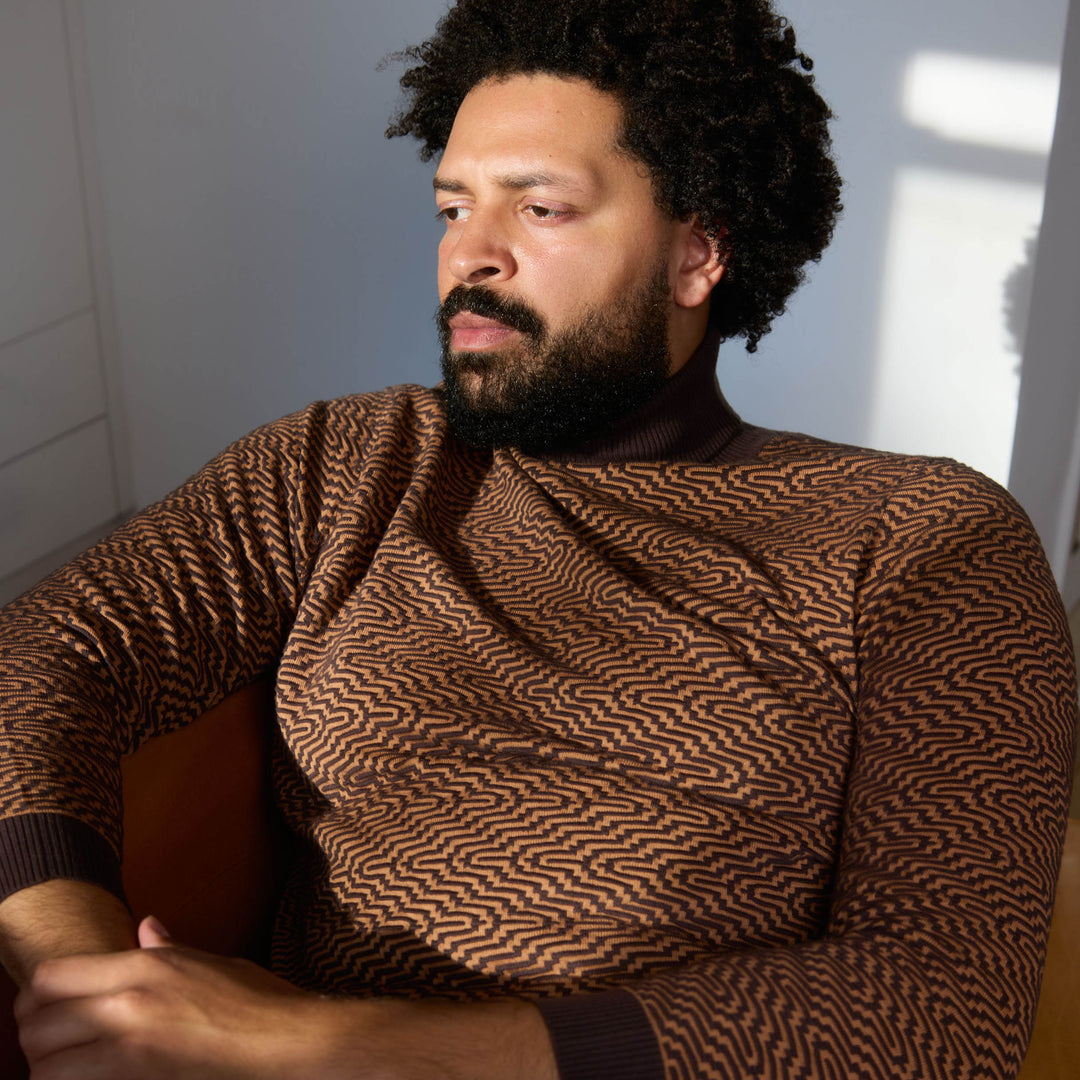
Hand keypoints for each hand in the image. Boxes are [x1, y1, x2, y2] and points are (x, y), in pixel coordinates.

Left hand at [15, 916, 356, 1078]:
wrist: (284, 1041)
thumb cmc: (256, 1001)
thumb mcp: (210, 962)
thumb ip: (169, 947)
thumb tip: (148, 925)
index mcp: (144, 964)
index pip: (52, 976)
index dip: (38, 994)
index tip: (45, 1004)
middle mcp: (127, 1001)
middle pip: (37, 1021)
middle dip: (34, 1033)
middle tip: (50, 1041)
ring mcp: (128, 1045)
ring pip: (43, 1064)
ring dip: (46, 1065)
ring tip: (65, 1065)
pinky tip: (84, 1079)